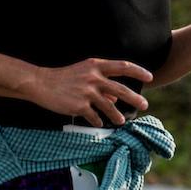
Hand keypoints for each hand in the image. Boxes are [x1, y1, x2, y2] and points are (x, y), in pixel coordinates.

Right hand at [31, 59, 152, 126]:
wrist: (40, 83)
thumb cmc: (63, 78)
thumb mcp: (84, 75)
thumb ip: (101, 84)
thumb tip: (115, 99)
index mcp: (96, 66)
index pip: (123, 66)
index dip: (138, 71)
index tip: (150, 77)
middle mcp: (93, 78)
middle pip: (121, 89)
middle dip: (135, 98)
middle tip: (144, 105)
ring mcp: (87, 92)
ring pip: (109, 106)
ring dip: (117, 115)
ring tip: (121, 121)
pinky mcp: (79, 105)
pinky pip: (94, 116)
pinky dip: (98, 120)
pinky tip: (100, 123)